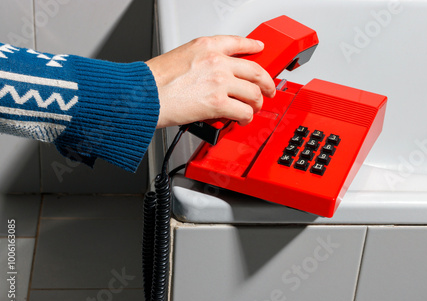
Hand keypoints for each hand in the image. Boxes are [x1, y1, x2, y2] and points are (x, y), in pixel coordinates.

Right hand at [146, 35, 275, 128]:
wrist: (144, 95)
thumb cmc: (155, 80)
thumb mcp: (180, 57)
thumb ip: (202, 62)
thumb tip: (214, 75)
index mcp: (207, 46)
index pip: (238, 42)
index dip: (253, 46)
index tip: (259, 49)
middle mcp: (217, 61)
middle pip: (255, 70)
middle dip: (267, 83)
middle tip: (269, 90)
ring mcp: (220, 81)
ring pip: (254, 93)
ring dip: (257, 103)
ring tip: (253, 109)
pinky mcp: (218, 103)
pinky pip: (244, 111)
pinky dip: (247, 117)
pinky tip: (243, 119)